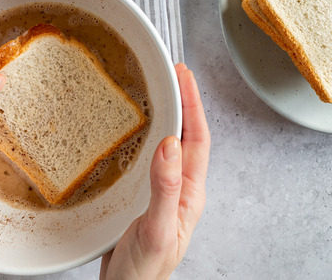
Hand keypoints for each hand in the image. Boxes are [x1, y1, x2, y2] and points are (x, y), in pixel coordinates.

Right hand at [100, 63, 210, 279]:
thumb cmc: (145, 274)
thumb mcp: (157, 230)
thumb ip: (165, 189)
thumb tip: (170, 145)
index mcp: (190, 194)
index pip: (197, 139)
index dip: (192, 104)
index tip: (184, 76)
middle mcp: (180, 190)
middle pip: (187, 136)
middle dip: (182, 102)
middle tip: (171, 73)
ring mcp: (162, 194)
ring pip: (169, 146)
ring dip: (166, 117)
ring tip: (157, 90)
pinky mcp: (142, 200)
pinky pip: (149, 160)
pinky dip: (146, 137)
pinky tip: (134, 131)